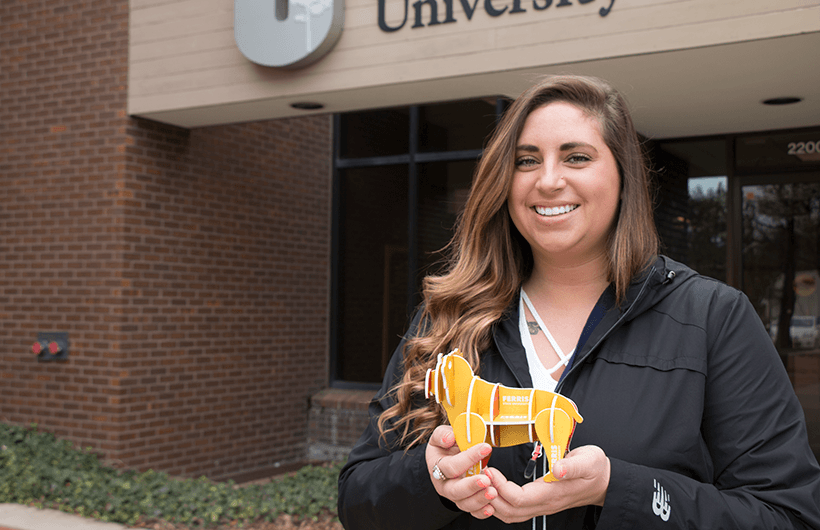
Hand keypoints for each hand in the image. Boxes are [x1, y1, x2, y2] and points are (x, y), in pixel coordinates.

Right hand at [425, 425, 497, 518]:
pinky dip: (481, 512)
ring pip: (464, 503)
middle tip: (486, 480)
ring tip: (493, 492)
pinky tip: (491, 508)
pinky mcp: (465, 502)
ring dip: (479, 499)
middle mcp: (443, 484)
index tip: (486, 448)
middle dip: (471, 486)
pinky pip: (472, 511)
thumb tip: (450, 438)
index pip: (451, 466)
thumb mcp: (441, 435)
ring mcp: (454, 496)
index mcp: (436, 467)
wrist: (448, 457)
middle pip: (455, 490)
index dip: (468, 458)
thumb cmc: (446, 446)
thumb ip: (443, 434)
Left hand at [484, 445, 609, 522]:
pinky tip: (493, 488)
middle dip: (490, 496)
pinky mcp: (539, 502)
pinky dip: (500, 502)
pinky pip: (515, 510)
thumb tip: (557, 469)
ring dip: (493, 501)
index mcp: (553, 493)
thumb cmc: (595, 469)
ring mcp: (542, 505)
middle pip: (510, 511)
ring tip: (483, 481)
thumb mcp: (588, 461)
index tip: (491, 471)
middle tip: (480, 476)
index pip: (520, 499)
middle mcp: (544, 503)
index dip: (501, 488)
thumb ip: (572, 466)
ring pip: (510, 514)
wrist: (604, 482)